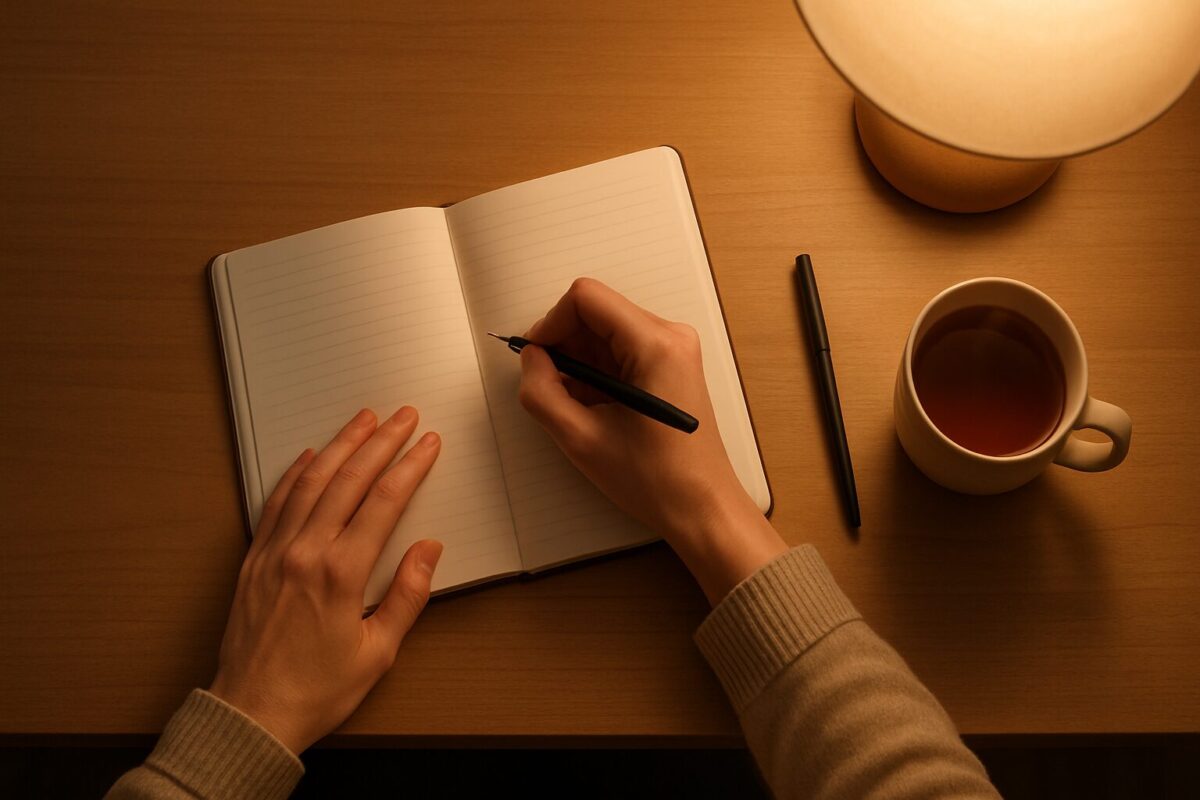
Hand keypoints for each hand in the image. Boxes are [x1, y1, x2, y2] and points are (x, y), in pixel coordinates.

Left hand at [209, 407, 442, 753]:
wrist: (251, 715)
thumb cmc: (316, 691)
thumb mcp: (376, 652)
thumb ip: (406, 596)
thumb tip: (428, 550)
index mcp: (341, 573)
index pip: (384, 502)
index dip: (409, 467)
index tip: (427, 444)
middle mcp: (305, 552)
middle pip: (348, 480)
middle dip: (380, 442)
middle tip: (403, 416)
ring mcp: (275, 552)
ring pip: (311, 482)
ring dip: (339, 446)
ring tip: (362, 420)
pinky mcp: (254, 561)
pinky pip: (276, 504)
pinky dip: (295, 475)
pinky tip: (309, 457)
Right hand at [518, 278, 785, 603]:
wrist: (701, 507)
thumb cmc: (656, 480)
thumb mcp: (581, 439)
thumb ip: (542, 391)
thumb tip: (531, 358)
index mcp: (655, 345)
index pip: (586, 298)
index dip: (551, 323)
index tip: (536, 356)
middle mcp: (670, 337)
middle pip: (596, 313)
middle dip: (564, 345)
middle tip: (550, 388)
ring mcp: (674, 350)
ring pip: (605, 332)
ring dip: (580, 363)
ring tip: (576, 408)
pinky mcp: (671, 365)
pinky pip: (621, 351)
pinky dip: (598, 373)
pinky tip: (595, 409)